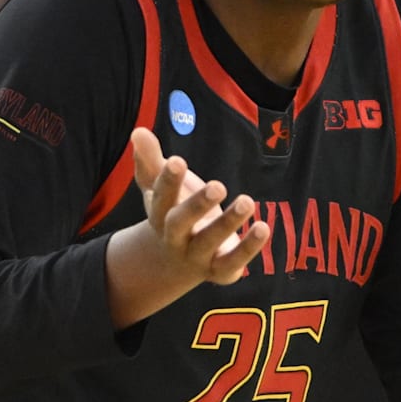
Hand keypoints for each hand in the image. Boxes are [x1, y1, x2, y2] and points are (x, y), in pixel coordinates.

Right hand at [130, 127, 269, 285]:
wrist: (178, 262)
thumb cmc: (174, 211)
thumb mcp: (162, 186)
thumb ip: (151, 160)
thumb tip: (138, 131)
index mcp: (159, 215)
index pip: (159, 199)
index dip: (167, 181)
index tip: (177, 160)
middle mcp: (175, 239)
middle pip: (179, 224)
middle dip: (197, 205)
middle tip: (218, 185)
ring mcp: (197, 257)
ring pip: (209, 242)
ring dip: (228, 223)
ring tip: (247, 201)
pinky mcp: (220, 270)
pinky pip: (233, 262)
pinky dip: (248, 248)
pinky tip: (262, 227)